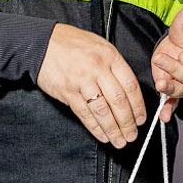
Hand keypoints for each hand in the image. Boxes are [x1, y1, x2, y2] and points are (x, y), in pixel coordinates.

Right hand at [38, 22, 147, 146]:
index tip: (141, 118)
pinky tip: (102, 135)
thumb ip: (113, 65)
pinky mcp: (67, 92)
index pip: (130, 85)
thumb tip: (128, 90)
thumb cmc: (70, 43)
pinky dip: (95, 128)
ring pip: (102, 111)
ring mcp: (82, 81)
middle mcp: (97, 69)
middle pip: (118, 101)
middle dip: (127, 122)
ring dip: (113, 129)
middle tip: (132, 135)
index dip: (138, 106)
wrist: (41, 42)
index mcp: (109, 56)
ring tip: (119, 140)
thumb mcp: (99, 45)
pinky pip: (84, 114)